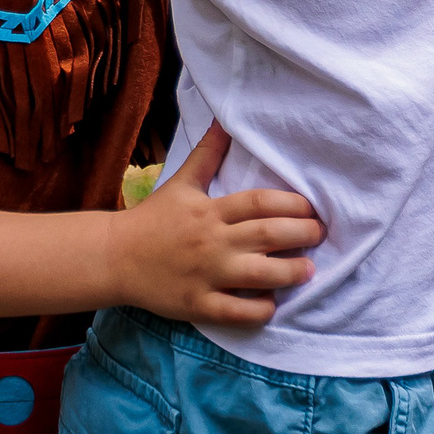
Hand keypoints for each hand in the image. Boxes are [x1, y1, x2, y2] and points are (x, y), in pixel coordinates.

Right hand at [102, 124, 321, 326]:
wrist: (114, 256)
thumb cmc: (153, 219)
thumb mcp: (182, 182)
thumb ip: (208, 155)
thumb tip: (224, 121)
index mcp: (210, 210)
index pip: (258, 202)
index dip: (291, 204)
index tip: (311, 209)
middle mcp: (211, 241)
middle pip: (266, 234)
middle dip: (301, 234)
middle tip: (319, 235)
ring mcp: (205, 275)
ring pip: (258, 275)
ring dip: (290, 272)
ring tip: (308, 270)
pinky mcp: (197, 304)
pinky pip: (236, 311)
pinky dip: (259, 309)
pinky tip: (272, 303)